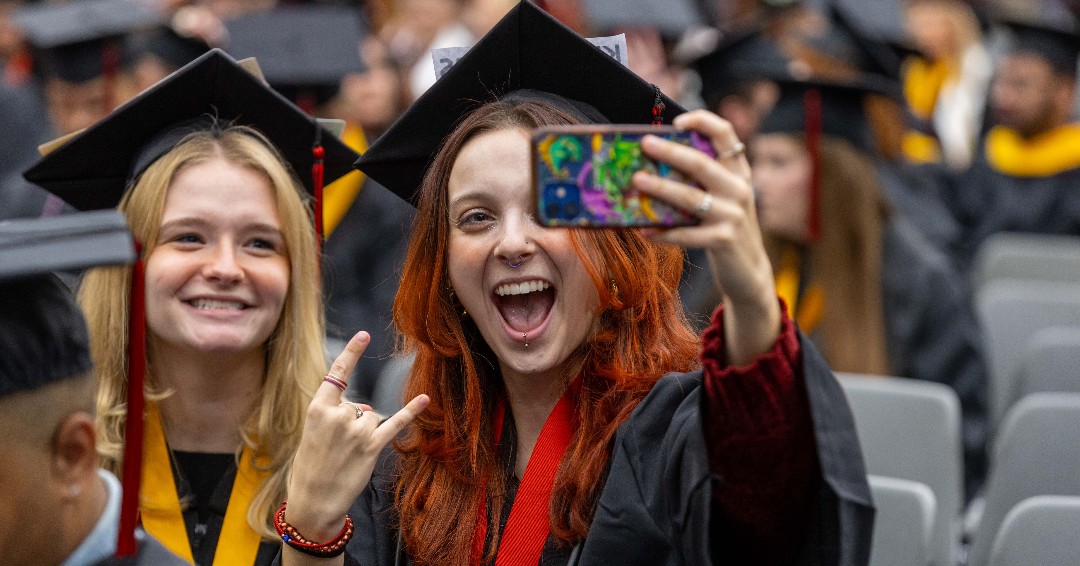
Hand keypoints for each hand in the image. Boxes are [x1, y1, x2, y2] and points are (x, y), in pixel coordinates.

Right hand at [285, 332, 428, 540]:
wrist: (312, 501)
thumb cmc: (311, 467)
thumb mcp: (314, 433)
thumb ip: (336, 414)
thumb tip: (366, 409)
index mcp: (317, 408)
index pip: (337, 373)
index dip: (352, 352)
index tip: (365, 334)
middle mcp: (338, 415)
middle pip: (359, 405)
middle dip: (353, 423)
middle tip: (336, 448)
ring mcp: (356, 430)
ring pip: (372, 416)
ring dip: (366, 432)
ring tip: (348, 454)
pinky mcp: (372, 446)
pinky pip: (394, 424)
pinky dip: (411, 412)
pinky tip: (424, 400)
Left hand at [633, 110, 780, 363]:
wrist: (749, 272)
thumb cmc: (725, 230)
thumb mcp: (723, 200)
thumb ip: (702, 183)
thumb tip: (655, 167)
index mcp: (738, 173)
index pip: (726, 135)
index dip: (703, 122)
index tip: (677, 122)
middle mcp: (739, 189)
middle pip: (702, 163)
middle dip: (671, 152)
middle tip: (645, 144)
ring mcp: (733, 215)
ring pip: (691, 197)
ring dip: (661, 189)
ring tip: (637, 181)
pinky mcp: (723, 240)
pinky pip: (686, 234)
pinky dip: (663, 233)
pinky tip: (644, 232)